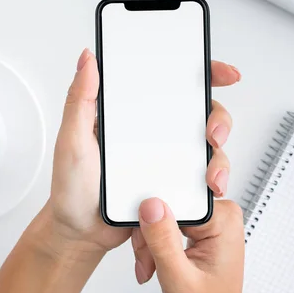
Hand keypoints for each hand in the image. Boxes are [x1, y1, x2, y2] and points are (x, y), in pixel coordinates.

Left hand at [42, 48, 240, 253]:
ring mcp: (166, 158)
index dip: (200, 72)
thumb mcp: (72, 140)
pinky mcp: (172, 183)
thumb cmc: (71, 187)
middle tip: (213, 134)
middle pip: (199, 113)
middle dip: (218, 118)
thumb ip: (79, 100)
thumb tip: (87, 59)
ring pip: (206, 146)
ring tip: (211, 175)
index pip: (169, 83)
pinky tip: (208, 189)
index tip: (222, 73)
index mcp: (131, 113)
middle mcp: (153, 132)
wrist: (81, 233)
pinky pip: (200, 177)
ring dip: (219, 157)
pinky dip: (210, 181)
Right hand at [134, 199, 258, 292]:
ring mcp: (211, 218)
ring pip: (163, 215)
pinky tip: (159, 258)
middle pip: (167, 208)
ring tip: (153, 265)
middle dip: (151, 237)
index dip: (153, 226)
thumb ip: (163, 240)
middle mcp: (220, 213)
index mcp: (223, 219)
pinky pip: (168, 221)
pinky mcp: (201, 224)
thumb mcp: (179, 276)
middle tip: (149, 262)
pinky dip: (157, 241)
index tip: (149, 250)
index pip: (174, 203)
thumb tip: (151, 206)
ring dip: (151, 242)